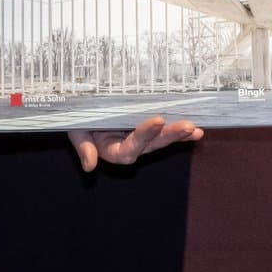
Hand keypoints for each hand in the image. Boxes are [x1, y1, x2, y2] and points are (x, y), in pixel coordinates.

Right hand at [67, 116, 202, 172]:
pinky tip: (196, 130)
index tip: (156, 120)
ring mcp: (140, 137)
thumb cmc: (76, 116)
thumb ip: (83, 146)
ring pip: (162, 139)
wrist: (80, 105)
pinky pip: (165, 130)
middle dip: (169, 136)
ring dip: (179, 135)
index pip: (130, 148)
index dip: (144, 136)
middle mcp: (129, 146)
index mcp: (111, 150)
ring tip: (195, 130)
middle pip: (151, 145)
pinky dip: (179, 130)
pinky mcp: (148, 126)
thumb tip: (90, 166)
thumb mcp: (75, 129)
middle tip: (188, 126)